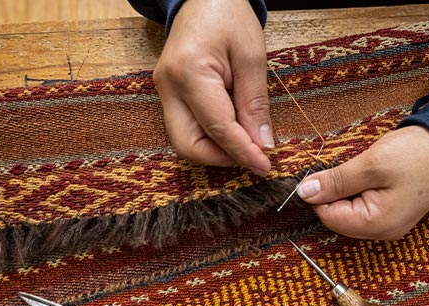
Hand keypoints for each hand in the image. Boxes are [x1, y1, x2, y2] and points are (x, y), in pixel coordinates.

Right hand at [153, 0, 273, 175]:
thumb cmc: (228, 15)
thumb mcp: (252, 57)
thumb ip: (255, 104)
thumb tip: (262, 145)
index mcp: (189, 73)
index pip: (217, 128)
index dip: (242, 152)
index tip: (265, 167)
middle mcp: (168, 87)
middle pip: (188, 145)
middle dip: (222, 158)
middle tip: (254, 156)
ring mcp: (164, 92)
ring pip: (185, 141)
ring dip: (217, 149)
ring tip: (247, 140)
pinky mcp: (169, 95)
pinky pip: (187, 128)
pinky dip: (211, 136)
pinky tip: (234, 128)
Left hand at [296, 126, 428, 239]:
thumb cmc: (417, 154)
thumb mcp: (371, 164)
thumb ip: (336, 181)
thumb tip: (305, 193)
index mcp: (377, 224)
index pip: (328, 217)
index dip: (321, 193)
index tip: (327, 170)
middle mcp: (383, 232)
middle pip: (338, 217)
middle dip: (336, 192)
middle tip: (352, 167)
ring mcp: (390, 224)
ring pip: (350, 211)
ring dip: (348, 190)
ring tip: (367, 170)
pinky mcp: (394, 213)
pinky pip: (364, 207)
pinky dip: (360, 190)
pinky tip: (373, 175)